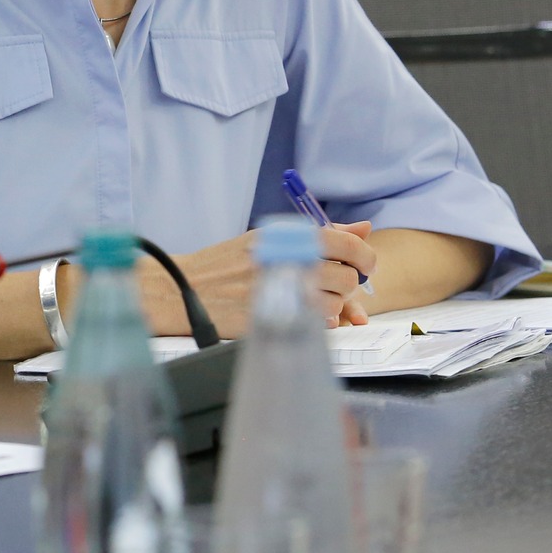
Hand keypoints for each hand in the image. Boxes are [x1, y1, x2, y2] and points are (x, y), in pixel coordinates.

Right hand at [136, 222, 378, 335]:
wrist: (186, 287)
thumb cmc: (227, 264)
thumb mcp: (267, 238)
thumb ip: (322, 233)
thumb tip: (365, 229)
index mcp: (284, 236)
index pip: (345, 244)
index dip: (364, 257)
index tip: (365, 265)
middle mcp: (284, 259)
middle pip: (346, 278)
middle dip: (348, 286)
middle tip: (335, 286)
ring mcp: (279, 290)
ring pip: (335, 304)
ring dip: (332, 305)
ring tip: (309, 298)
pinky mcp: (274, 316)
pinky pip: (316, 323)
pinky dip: (317, 320)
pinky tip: (299, 311)